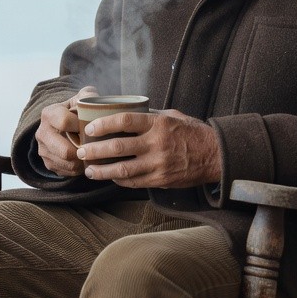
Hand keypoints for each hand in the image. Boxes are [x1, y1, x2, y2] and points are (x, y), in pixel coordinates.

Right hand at [35, 85, 98, 176]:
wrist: (65, 125)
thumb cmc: (77, 111)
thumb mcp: (81, 99)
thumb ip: (88, 95)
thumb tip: (94, 100)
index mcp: (49, 114)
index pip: (64, 122)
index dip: (81, 126)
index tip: (91, 126)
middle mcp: (42, 133)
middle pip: (65, 151)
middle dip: (83, 150)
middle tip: (95, 146)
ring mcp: (43, 150)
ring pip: (68, 163)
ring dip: (83, 161)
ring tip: (92, 153)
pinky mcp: (48, 164)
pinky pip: (67, 172)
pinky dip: (80, 168)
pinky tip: (86, 159)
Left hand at [76, 109, 221, 188]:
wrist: (215, 155)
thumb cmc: (192, 133)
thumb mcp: (172, 116)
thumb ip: (149, 116)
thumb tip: (125, 114)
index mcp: (158, 124)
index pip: (124, 121)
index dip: (103, 124)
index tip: (90, 128)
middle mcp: (156, 144)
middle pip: (117, 147)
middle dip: (95, 151)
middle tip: (81, 151)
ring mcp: (158, 164)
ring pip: (122, 170)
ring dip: (101, 170)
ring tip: (89, 170)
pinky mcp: (161, 180)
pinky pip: (134, 182)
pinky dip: (119, 180)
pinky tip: (110, 177)